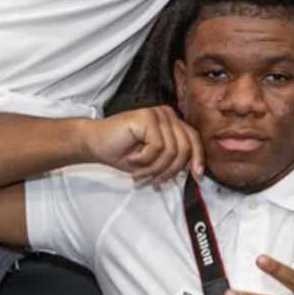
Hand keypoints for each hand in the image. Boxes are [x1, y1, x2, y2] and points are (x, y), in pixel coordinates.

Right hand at [83, 106, 202, 182]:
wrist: (95, 143)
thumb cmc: (123, 152)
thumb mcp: (154, 159)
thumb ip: (173, 159)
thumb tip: (195, 169)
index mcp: (172, 122)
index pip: (193, 139)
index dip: (198, 158)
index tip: (197, 175)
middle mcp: (167, 114)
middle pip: (184, 148)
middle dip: (170, 170)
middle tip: (153, 181)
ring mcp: (157, 114)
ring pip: (171, 150)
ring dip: (154, 168)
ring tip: (139, 172)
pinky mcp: (146, 117)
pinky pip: (157, 146)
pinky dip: (144, 159)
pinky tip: (132, 158)